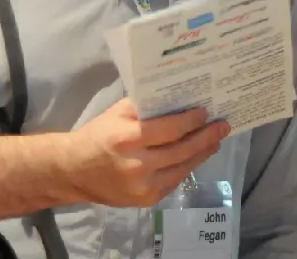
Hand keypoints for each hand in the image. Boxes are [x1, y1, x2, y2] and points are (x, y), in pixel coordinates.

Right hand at [63, 98, 229, 206]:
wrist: (73, 171)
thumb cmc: (99, 135)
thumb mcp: (118, 113)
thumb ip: (147, 106)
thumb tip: (181, 96)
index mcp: (128, 138)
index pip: (170, 129)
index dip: (191, 121)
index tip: (206, 112)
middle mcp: (137, 164)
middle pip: (182, 150)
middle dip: (206, 137)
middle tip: (223, 126)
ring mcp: (143, 186)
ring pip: (183, 167)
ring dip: (203, 153)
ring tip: (216, 140)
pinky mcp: (146, 200)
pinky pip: (175, 180)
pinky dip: (188, 166)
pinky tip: (198, 155)